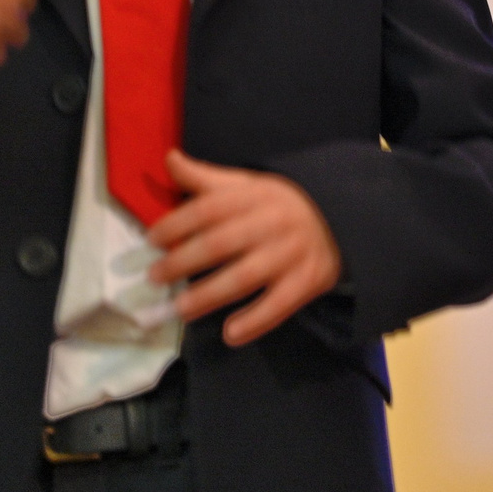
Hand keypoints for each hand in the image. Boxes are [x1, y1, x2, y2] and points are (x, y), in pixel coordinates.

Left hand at [146, 150, 342, 346]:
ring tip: (181, 309)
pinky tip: (230, 334)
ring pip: (245, 277)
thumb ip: (206, 179)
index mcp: (255, 195)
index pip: (209, 208)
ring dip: (209, 295)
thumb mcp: (247, 185)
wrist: (341, 220)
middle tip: (154, 277)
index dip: (177, 223)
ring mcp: (291, 254)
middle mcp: (272, 223)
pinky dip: (254, 322)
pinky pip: (279, 306)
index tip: (151, 240)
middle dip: (183, 261)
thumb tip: (170, 158)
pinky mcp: (308, 282)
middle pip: (221, 243)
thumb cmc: (280, 206)